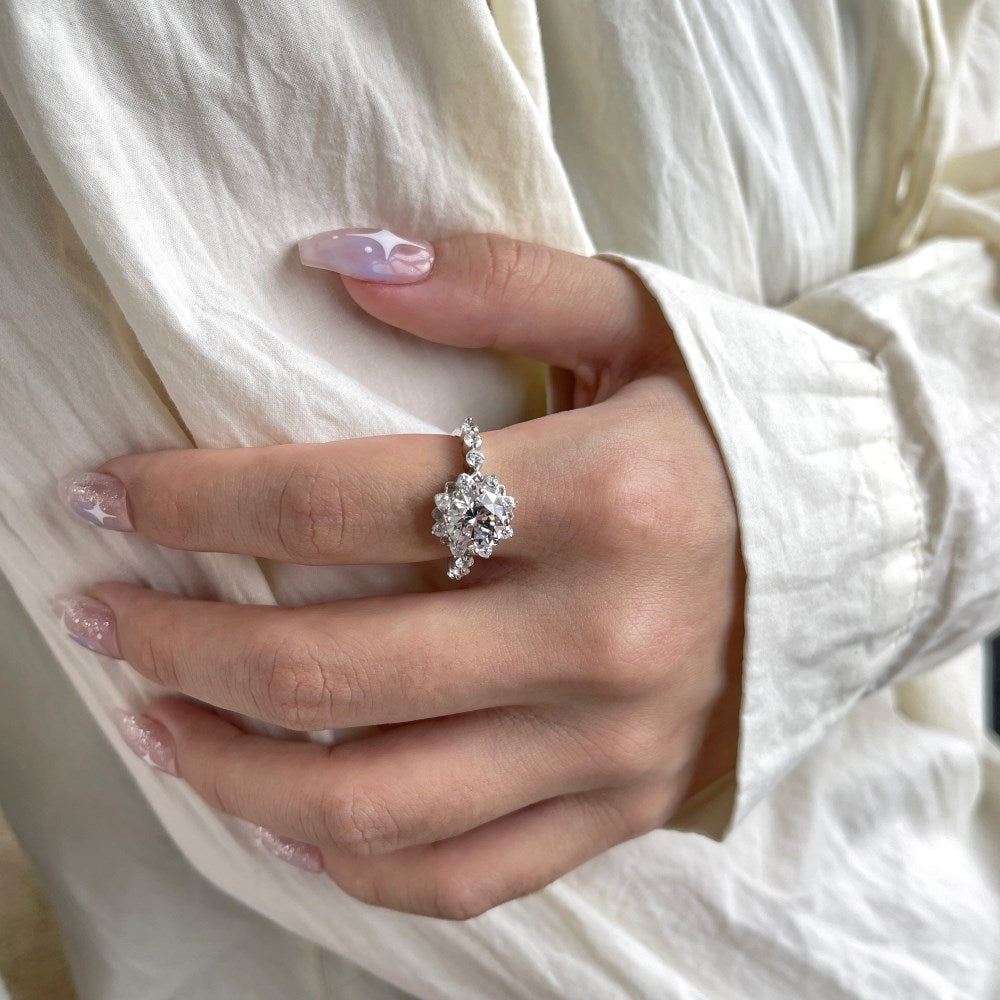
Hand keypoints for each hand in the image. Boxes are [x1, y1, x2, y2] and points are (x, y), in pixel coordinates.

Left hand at [58, 231, 744, 918]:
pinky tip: (282, 818)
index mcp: (604, 498)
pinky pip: (461, 874)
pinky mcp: (619, 806)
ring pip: (376, 802)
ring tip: (155, 722)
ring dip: (231, 771)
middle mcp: (602, 639)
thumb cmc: (733, 422)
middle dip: (179, 644)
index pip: (343, 505)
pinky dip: (348, 861)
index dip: (196, 502)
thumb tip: (337, 263)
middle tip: (101, 616)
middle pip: (331, 669)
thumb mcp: (632, 318)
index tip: (107, 499)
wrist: (860, 537)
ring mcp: (610, 745)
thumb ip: (488, 280)